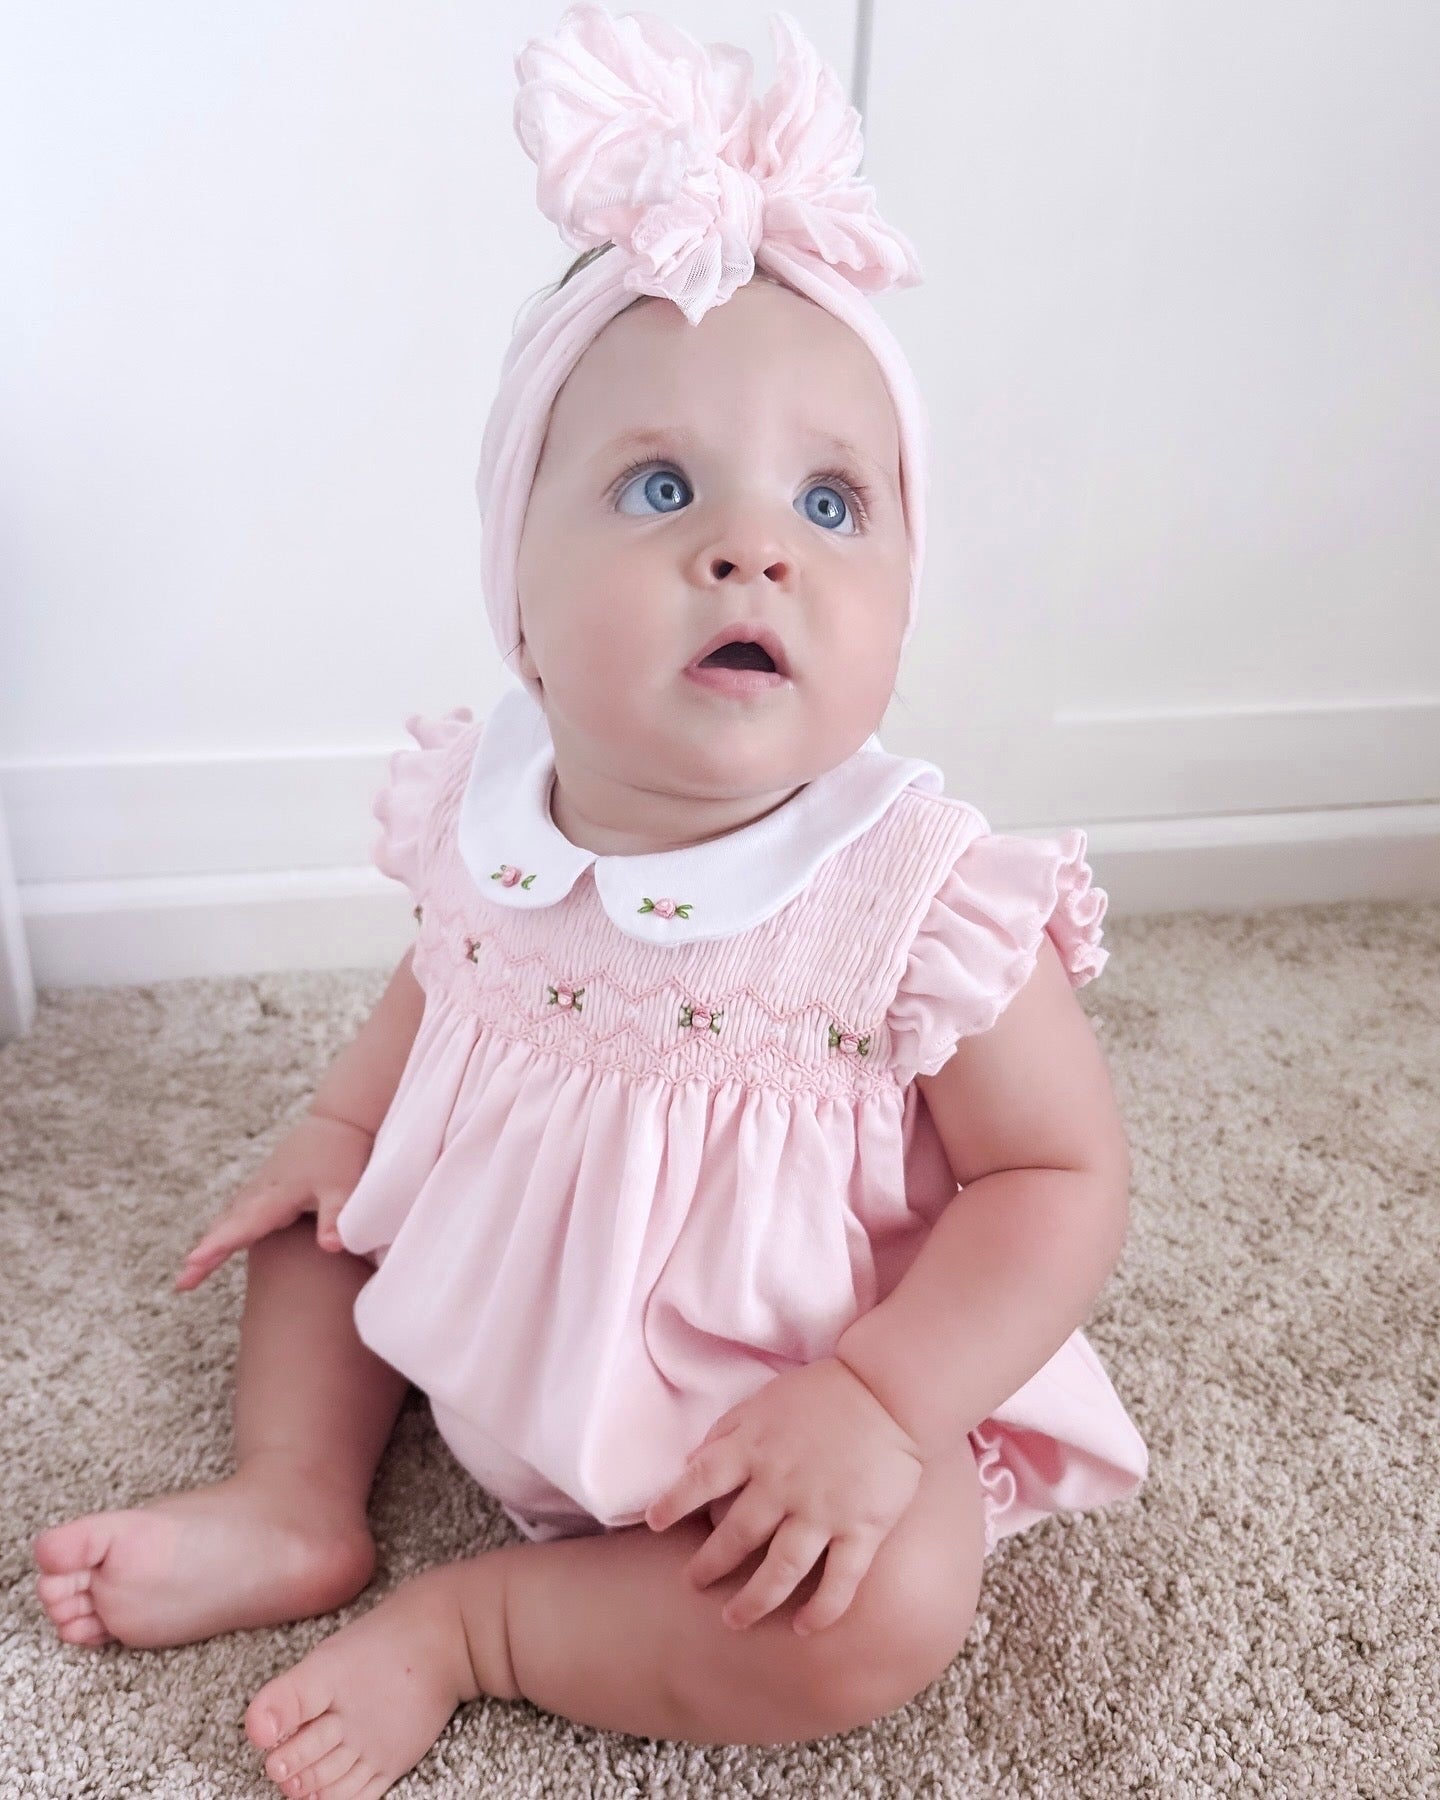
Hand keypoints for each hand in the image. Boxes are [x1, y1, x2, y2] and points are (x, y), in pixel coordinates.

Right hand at [174, 1112, 372, 1289]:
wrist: (340, 1119)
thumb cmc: (342, 1154)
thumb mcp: (343, 1188)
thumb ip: (334, 1218)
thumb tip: (331, 1248)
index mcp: (277, 1195)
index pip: (243, 1227)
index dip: (218, 1247)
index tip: (192, 1264)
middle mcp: (263, 1190)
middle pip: (228, 1225)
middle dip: (206, 1253)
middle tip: (182, 1283)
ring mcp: (263, 1184)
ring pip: (231, 1216)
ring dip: (213, 1239)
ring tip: (195, 1267)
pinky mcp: (268, 1182)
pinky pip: (240, 1208)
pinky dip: (226, 1224)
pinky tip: (223, 1233)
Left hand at [644, 1356, 923, 1636]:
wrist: (889, 1391)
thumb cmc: (824, 1393)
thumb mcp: (765, 1400)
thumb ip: (729, 1431)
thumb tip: (693, 1462)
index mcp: (756, 1449)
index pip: (702, 1479)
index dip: (674, 1502)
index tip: (654, 1523)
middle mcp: (782, 1486)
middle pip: (737, 1536)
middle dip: (709, 1565)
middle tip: (693, 1584)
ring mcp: (822, 1512)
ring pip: (781, 1570)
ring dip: (755, 1600)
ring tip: (734, 1619)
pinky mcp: (862, 1529)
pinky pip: (840, 1580)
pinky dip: (822, 1609)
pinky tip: (804, 1627)